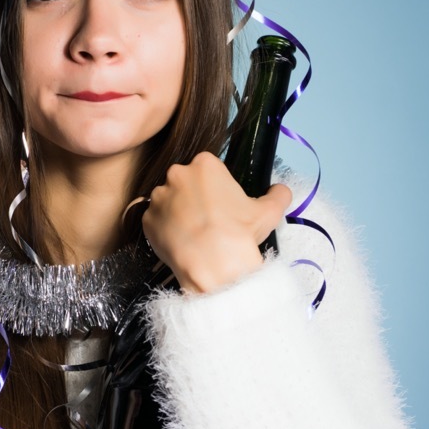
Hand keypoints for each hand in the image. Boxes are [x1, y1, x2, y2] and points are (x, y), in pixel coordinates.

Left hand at [142, 153, 291, 293]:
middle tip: (209, 220)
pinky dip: (166, 230)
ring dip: (179, 213)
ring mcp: (159, 196)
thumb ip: (278, 194)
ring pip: (169, 201)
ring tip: (194, 234)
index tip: (222, 204)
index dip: (216, 187)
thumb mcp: (269, 211)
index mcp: (204, 164)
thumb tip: (281, 190)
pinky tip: (181, 242)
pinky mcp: (146, 218)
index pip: (208, 169)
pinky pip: (156, 221)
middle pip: (186, 182)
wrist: (213, 264)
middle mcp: (176, 174)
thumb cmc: (239, 233)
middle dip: (195, 197)